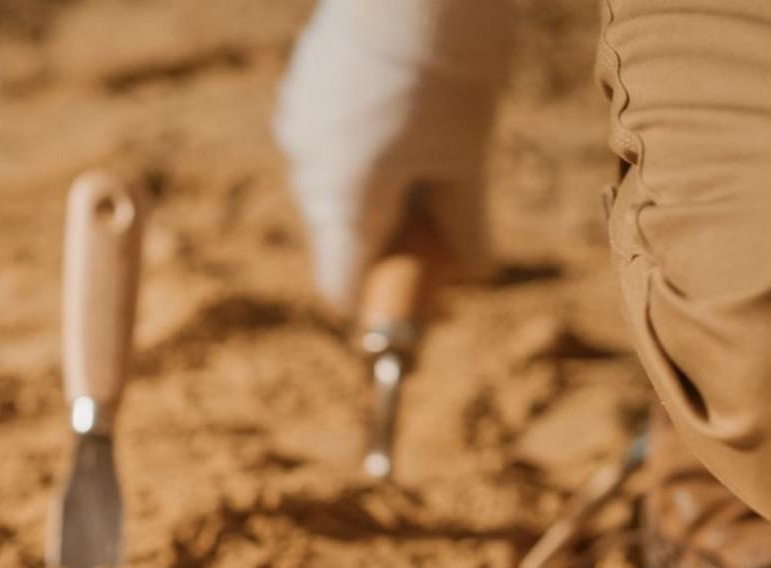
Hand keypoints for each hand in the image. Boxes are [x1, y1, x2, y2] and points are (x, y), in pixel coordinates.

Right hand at [272, 0, 511, 306]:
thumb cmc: (450, 63)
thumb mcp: (467, 155)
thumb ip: (465, 225)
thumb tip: (474, 274)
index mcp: (343, 198)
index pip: (341, 286)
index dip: (383, 301)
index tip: (426, 294)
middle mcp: (306, 166)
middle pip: (342, 235)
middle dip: (394, 239)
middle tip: (452, 218)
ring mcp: (297, 121)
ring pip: (338, 185)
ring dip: (383, 189)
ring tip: (439, 144)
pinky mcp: (302, 85)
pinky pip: (331, 141)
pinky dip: (369, 146)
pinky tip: (412, 106)